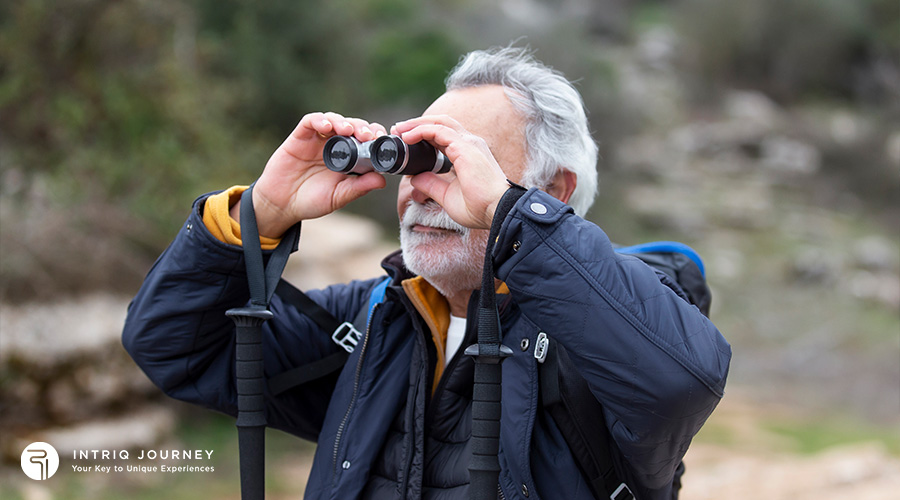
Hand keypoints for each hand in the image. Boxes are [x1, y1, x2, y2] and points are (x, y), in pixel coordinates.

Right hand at [240, 113, 387, 237]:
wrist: (282, 205)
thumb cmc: (311, 201)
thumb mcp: (338, 197)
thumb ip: (358, 188)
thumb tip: (382, 181)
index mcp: (348, 158)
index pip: (365, 140)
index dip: (375, 136)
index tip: (382, 140)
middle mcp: (334, 145)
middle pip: (352, 126)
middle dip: (362, 127)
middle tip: (367, 135)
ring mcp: (317, 140)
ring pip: (333, 120)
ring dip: (343, 121)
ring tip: (348, 130)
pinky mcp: (300, 137)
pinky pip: (310, 121)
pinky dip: (320, 120)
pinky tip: (326, 127)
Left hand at [392, 115, 509, 228]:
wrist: (497, 211)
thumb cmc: (479, 208)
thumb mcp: (447, 196)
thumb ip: (431, 185)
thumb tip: (414, 179)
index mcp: (467, 153)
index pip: (442, 135)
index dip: (423, 134)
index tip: (404, 140)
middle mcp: (470, 144)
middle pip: (440, 123)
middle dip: (417, 123)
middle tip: (397, 129)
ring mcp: (469, 143)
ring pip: (438, 122)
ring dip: (416, 124)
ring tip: (399, 129)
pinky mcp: (465, 147)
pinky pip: (438, 131)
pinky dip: (421, 130)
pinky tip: (408, 137)